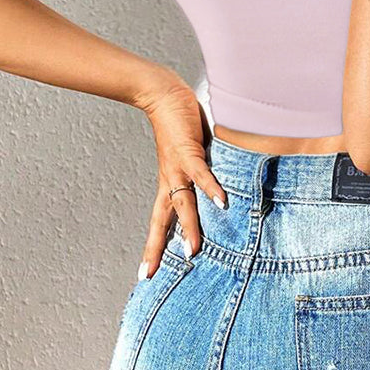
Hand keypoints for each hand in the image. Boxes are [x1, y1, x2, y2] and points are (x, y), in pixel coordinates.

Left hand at [136, 79, 227, 278]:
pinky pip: (201, 175)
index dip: (155, 245)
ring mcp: (178, 168)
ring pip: (182, 204)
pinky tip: (222, 203)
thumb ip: (203, 173)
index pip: (160, 221)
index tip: (147, 271)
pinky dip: (211, 188)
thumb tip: (220, 190)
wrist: (163, 94)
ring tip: (193, 250)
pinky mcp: (188, 152)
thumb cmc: (180, 124)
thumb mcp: (191, 156)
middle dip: (157, 248)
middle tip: (151, 274)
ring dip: (189, 227)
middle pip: (163, 221)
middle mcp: (170, 181)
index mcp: (169, 184)